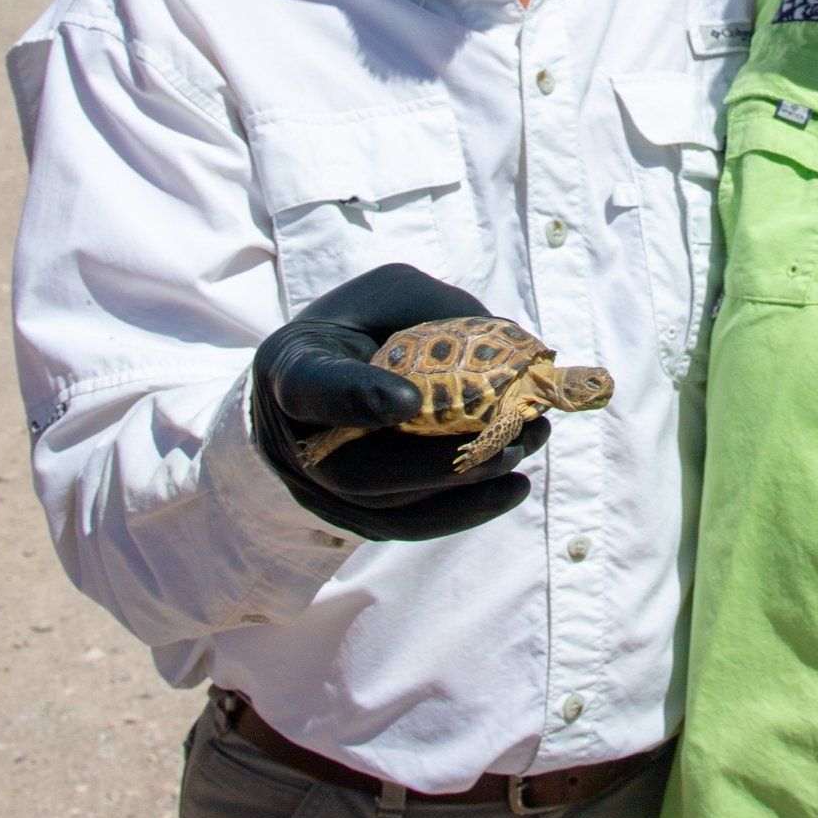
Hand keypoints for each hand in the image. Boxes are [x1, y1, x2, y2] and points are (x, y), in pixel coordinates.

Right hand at [251, 264, 545, 542]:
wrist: (329, 369)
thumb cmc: (366, 324)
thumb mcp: (392, 294)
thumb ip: (439, 314)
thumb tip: (511, 355)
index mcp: (292, 367)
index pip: (311, 388)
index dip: (355, 397)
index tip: (408, 399)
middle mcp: (296, 439)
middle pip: (358, 472)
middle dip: (437, 462)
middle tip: (508, 437)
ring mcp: (322, 488)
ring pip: (390, 506)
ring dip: (465, 484)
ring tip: (525, 447)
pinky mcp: (356, 515)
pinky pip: (410, 524)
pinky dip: (465, 509)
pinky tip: (514, 486)